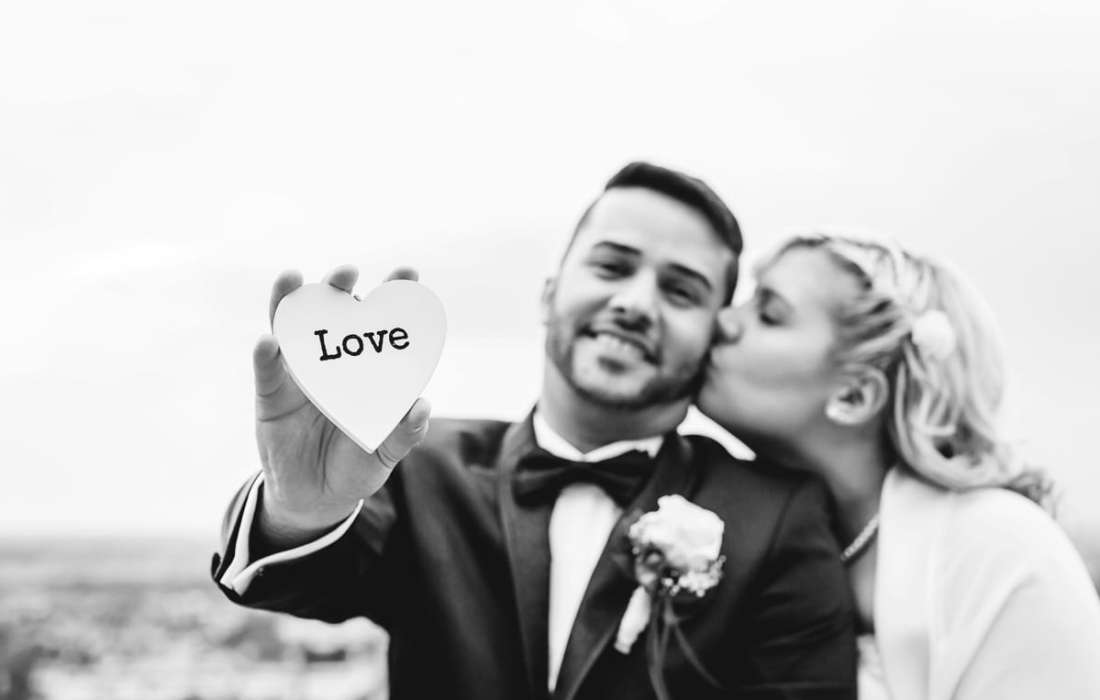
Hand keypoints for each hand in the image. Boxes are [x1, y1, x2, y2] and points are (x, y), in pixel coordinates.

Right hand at [252, 264, 430, 542]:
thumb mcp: (384, 454)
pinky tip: (267, 340)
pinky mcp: (270, 396)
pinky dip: (265, 354)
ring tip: (294, 279)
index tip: (408, 273)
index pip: (380, 326)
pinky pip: (267, 371)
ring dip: (291, 302)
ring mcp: (299, 375)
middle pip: (334, 315)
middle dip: (339, 288)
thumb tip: (422, 406)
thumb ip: (403, 434)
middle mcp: (332, 362)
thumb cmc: (356, 465)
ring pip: (292, 329)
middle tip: (347, 271)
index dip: (393, 297)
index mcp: (365, 368)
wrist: (315, 499)